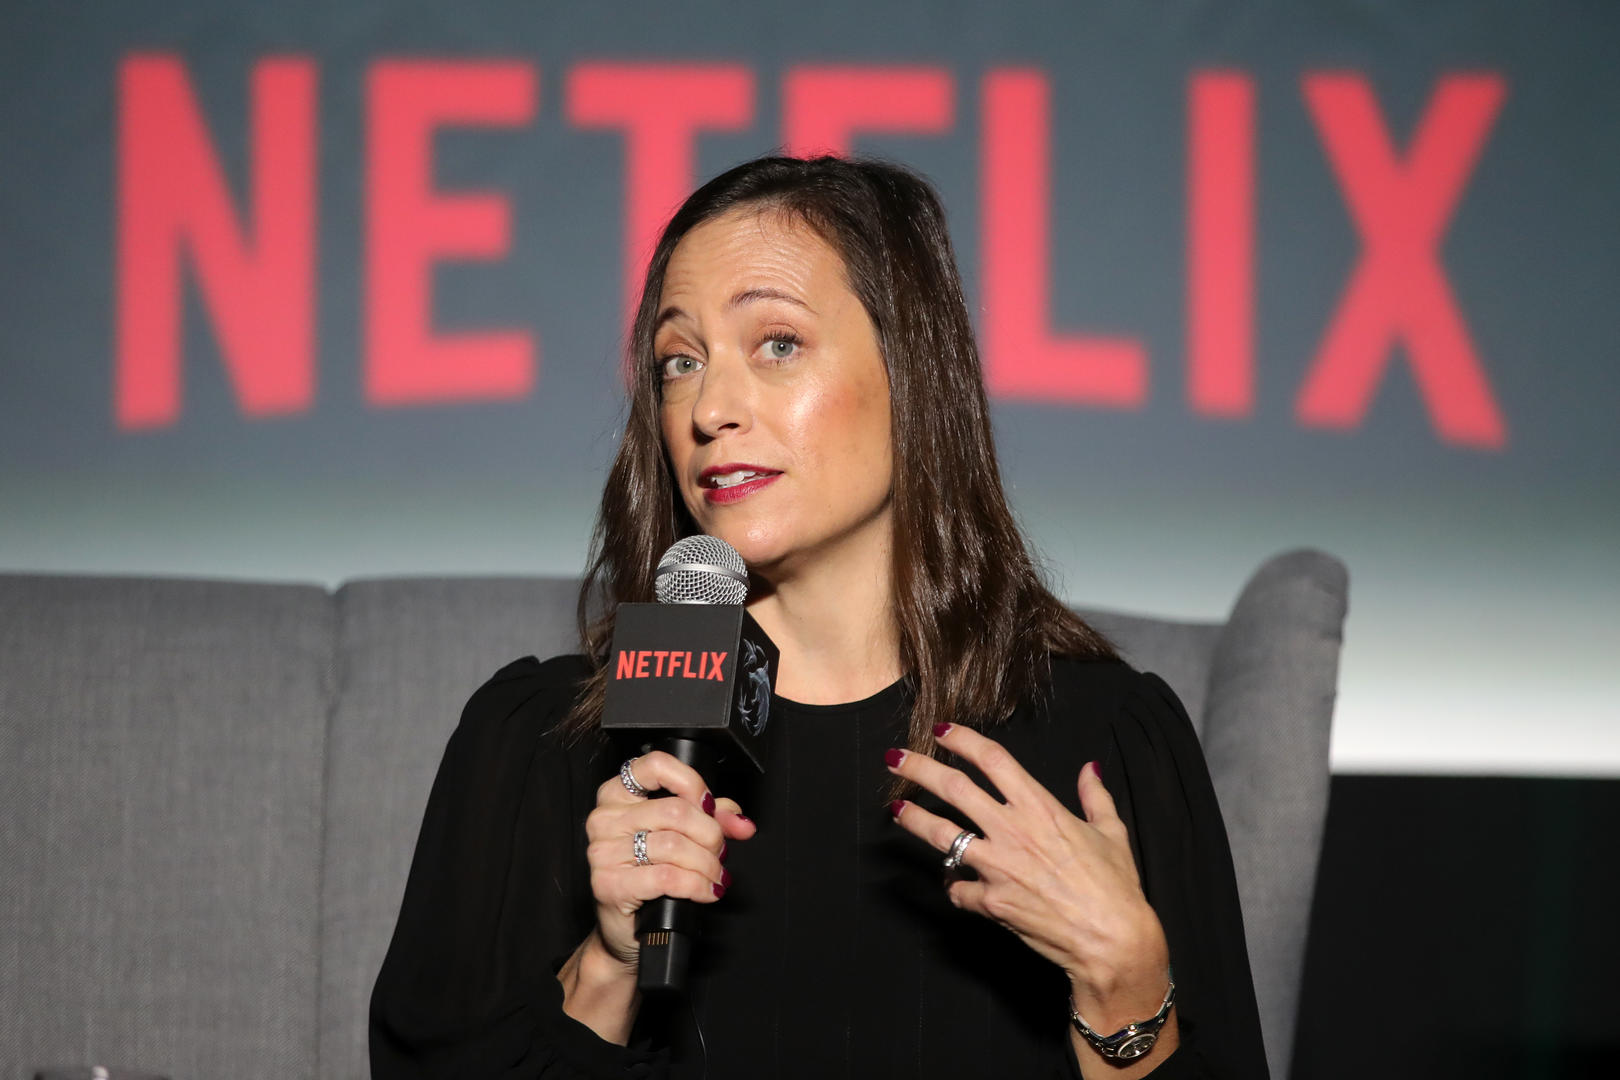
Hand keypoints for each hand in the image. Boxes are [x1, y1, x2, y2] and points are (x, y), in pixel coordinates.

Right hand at [583, 751, 756, 969]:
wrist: (628, 928)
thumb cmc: (650, 875)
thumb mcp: (682, 836)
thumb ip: (713, 819)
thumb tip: (740, 821)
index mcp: (618, 794)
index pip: (655, 765)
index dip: (692, 783)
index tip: (710, 806)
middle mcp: (605, 818)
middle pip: (675, 811)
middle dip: (709, 834)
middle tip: (719, 852)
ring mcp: (603, 851)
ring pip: (675, 845)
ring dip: (707, 864)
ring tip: (716, 875)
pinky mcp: (608, 883)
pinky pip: (667, 877)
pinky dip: (697, 885)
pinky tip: (706, 890)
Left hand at [885, 724, 1170, 1029]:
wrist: (1112, 941)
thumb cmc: (1116, 887)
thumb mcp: (1112, 833)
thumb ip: (1095, 797)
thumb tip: (1089, 769)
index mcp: (1040, 807)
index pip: (992, 760)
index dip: (963, 740)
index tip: (942, 731)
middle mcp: (1011, 831)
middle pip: (953, 788)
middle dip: (920, 769)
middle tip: (895, 758)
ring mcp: (996, 867)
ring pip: (941, 835)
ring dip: (913, 818)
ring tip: (894, 807)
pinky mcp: (990, 902)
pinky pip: (958, 889)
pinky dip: (954, 885)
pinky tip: (952, 883)